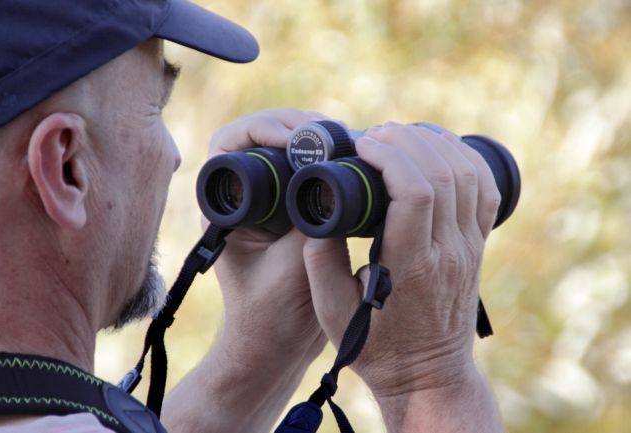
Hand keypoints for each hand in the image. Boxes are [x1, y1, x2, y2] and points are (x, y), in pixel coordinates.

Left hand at [205, 109, 329, 367]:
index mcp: (225, 208)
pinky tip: (353, 160)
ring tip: (346, 141)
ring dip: (315, 140)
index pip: (232, 143)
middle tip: (329, 132)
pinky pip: (309, 169)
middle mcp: (244, 198)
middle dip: (296, 126)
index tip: (298, 140)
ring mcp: (269, 202)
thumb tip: (335, 180)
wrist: (278, 347)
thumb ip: (312, 226)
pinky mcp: (293, 210)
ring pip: (288, 149)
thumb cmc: (272, 317)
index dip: (264, 130)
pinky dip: (329, 159)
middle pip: (262, 135)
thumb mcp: (293, 269)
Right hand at [303, 122, 500, 396]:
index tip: (361, 146)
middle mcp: (447, 252)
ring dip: (433, 144)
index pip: (415, 193)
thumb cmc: (376, 346)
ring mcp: (469, 247)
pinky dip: (464, 158)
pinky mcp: (478, 245)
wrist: (429, 374)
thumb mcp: (332, 313)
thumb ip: (320, 262)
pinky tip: (437, 147)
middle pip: (442, 174)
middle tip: (375, 135)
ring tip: (399, 136)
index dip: (389, 157)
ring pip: (468, 175)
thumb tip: (319, 213)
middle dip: (406, 141)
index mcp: (410, 266)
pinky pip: (484, 189)